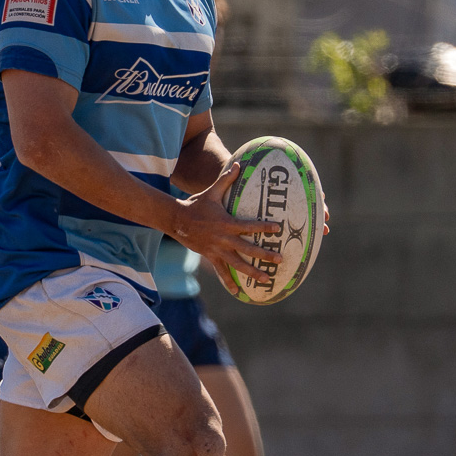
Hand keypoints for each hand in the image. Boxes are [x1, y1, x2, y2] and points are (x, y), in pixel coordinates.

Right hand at [171, 170, 282, 290]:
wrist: (176, 220)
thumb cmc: (196, 205)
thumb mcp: (211, 192)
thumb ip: (226, 180)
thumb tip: (238, 163)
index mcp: (227, 223)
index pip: (249, 226)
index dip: (263, 227)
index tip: (278, 228)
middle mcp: (224, 239)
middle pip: (248, 249)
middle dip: (264, 255)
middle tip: (280, 260)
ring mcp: (217, 250)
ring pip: (238, 264)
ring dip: (252, 272)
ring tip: (266, 279)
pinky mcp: (210, 256)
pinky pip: (222, 272)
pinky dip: (229, 282)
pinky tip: (238, 292)